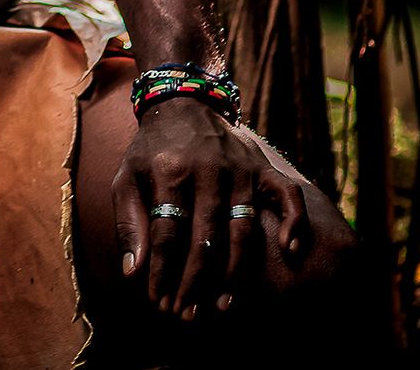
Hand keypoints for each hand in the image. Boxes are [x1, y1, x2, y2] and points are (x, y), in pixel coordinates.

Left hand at [112, 97, 308, 319]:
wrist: (182, 104)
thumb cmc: (150, 151)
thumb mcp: (126, 177)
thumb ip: (129, 222)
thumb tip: (132, 272)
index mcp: (168, 172)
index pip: (166, 233)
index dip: (161, 271)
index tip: (157, 302)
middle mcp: (207, 172)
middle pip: (204, 239)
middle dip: (194, 282)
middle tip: (187, 315)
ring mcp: (239, 170)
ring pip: (242, 230)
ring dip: (234, 272)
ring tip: (222, 307)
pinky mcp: (263, 167)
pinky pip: (287, 196)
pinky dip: (293, 221)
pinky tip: (291, 251)